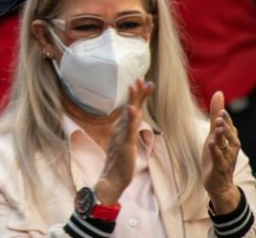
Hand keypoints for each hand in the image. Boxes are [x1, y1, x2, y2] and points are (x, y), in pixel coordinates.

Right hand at [95, 79, 154, 203]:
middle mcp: (120, 127)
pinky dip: (130, 118)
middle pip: (130, 106)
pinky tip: (133, 109)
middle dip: (136, 92)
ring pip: (129, 114)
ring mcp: (121, 135)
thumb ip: (129, 129)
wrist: (112, 178)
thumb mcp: (126, 141)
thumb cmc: (120, 161)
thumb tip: (133, 118)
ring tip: (136, 85)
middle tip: (141, 77)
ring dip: (133, 99)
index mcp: (122, 127)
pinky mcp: (124, 144)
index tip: (143, 80)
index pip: (131, 107)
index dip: (137, 94)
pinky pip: (128, 130)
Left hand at [202, 91, 240, 213]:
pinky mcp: (219, 168)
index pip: (230, 127)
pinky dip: (215, 151)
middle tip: (221, 114)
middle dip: (226, 125)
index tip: (221, 109)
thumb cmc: (216, 156)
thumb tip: (218, 93)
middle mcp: (230, 149)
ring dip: (222, 136)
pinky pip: (218, 159)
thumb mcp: (214, 134)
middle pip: (230, 135)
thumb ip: (215, 116)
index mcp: (229, 140)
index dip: (226, 119)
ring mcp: (226, 159)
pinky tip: (210, 143)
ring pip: (226, 146)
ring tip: (217, 126)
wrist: (219, 184)